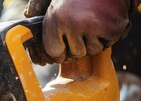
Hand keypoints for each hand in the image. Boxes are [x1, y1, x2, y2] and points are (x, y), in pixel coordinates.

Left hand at [25, 0, 140, 63]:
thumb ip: (38, 5)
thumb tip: (27, 14)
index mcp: (55, 19)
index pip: (54, 53)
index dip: (61, 49)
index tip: (65, 41)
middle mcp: (72, 24)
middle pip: (76, 54)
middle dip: (80, 41)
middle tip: (85, 21)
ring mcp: (93, 27)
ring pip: (94, 50)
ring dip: (96, 38)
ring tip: (96, 17)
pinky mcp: (113, 28)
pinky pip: (110, 42)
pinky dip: (112, 32)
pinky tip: (108, 17)